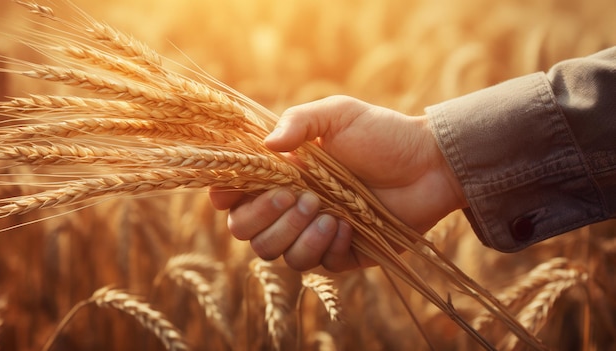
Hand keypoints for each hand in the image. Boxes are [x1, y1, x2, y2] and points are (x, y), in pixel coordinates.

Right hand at [209, 96, 466, 271]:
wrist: (430, 164)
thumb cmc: (382, 134)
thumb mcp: (338, 115)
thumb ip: (299, 122)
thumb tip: (267, 146)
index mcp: (282, 175)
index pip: (235, 195)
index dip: (226, 196)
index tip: (232, 192)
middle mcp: (291, 207)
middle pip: (246, 231)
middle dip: (265, 216)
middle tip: (299, 195)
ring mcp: (313, 233)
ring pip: (275, 253)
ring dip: (296, 233)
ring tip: (328, 210)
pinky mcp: (340, 255)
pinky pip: (316, 266)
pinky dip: (327, 246)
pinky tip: (349, 226)